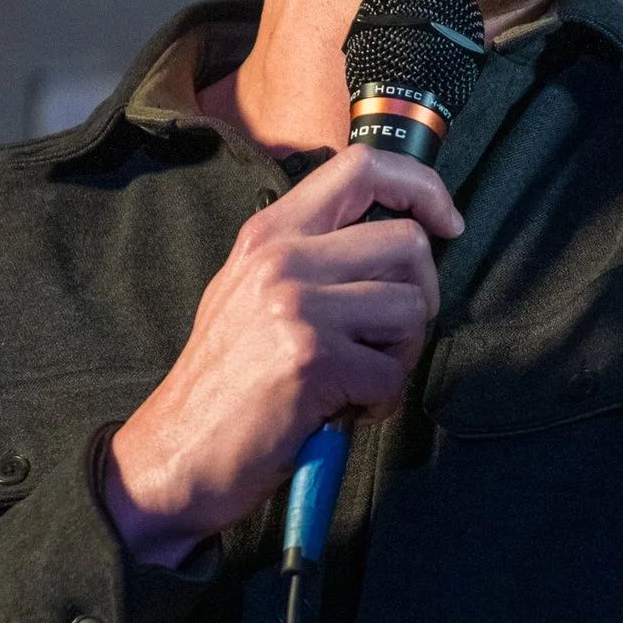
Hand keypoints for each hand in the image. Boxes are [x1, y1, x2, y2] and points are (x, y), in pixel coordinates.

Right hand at [101, 148, 464, 565]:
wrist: (175, 454)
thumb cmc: (225, 384)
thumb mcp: (249, 293)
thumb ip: (311, 257)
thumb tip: (399, 242)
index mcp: (269, 234)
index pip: (363, 168)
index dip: (422, 187)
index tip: (447, 222)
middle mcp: (282, 258)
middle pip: (408, 244)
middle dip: (419, 298)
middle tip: (383, 340)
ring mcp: (296, 306)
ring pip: (411, 308)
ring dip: (400, 355)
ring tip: (356, 379)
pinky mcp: (314, 360)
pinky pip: (394, 372)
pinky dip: (381, 402)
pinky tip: (342, 411)